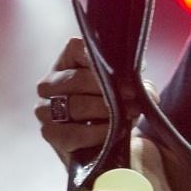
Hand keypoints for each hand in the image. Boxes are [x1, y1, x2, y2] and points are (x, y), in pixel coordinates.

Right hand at [34, 37, 152, 168]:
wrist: (107, 142)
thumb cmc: (116, 106)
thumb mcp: (127, 89)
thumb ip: (135, 83)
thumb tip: (145, 89)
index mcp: (67, 62)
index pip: (77, 48)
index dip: (101, 59)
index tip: (126, 70)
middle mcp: (49, 83)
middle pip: (77, 79)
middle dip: (109, 88)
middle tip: (134, 96)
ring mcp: (45, 109)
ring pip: (75, 105)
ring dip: (106, 110)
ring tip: (130, 113)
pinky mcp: (49, 133)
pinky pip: (73, 133)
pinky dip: (98, 133)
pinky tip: (115, 133)